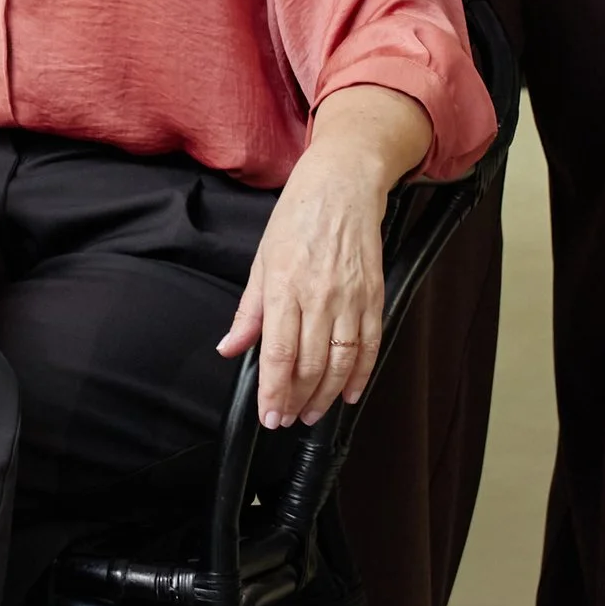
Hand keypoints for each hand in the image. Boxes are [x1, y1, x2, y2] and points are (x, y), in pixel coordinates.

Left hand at [218, 87, 427, 427]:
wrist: (342, 186)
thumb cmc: (296, 219)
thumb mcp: (261, 260)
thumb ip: (248, 311)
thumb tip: (229, 348)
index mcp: (284, 286)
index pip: (279, 353)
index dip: (274, 391)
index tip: (269, 416)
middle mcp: (319, 296)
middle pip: (311, 364)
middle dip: (298, 399)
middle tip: (287, 420)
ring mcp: (351, 298)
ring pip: (342, 360)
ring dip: (328, 394)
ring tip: (313, 413)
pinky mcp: (374, 296)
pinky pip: (370, 345)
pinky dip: (362, 374)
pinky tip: (351, 393)